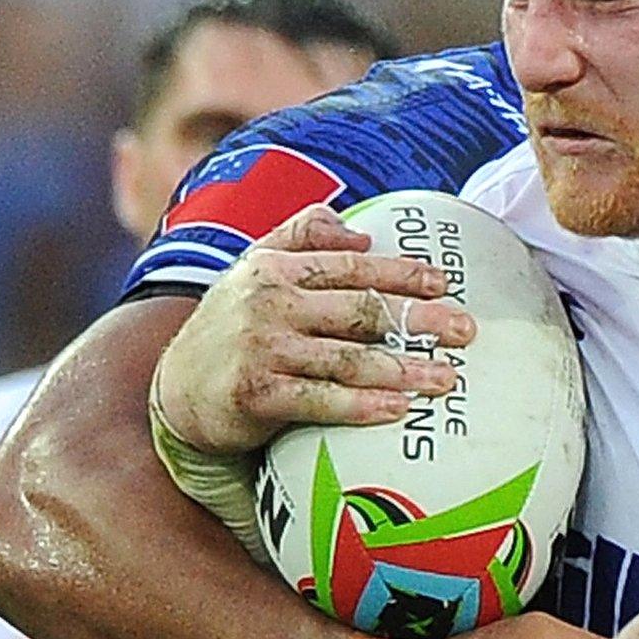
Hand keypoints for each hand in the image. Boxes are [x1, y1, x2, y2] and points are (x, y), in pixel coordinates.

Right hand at [152, 204, 475, 454]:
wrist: (174, 390)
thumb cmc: (230, 325)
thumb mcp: (255, 269)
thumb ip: (301, 236)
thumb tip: (359, 230)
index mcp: (276, 267)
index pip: (352, 266)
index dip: (402, 273)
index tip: (444, 284)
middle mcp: (269, 303)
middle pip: (361, 309)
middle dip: (418, 319)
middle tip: (464, 330)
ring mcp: (262, 348)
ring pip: (348, 358)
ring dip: (403, 368)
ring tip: (446, 379)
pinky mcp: (257, 394)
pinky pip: (321, 400)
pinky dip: (362, 405)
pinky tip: (398, 408)